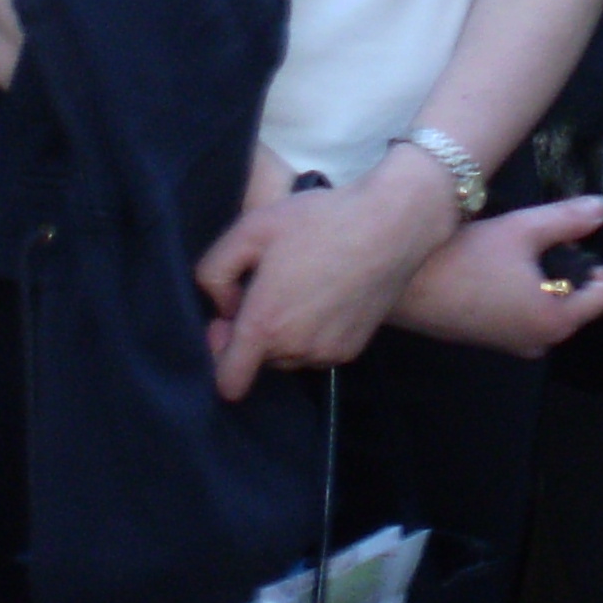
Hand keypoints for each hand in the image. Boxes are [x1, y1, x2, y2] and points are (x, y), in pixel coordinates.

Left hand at [195, 144, 460, 399]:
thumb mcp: (250, 228)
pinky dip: (311, 332)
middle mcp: (295, 348)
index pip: (229, 380)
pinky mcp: (351, 350)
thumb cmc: (318, 221)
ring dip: (283, 333)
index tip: (227, 321)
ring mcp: (327, 352)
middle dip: (253, 331)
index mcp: (265, 324)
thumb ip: (213, 272)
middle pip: (257, 360)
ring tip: (299, 284)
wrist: (389, 226)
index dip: (219, 354)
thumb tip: (223, 306)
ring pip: (287, 356)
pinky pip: (315, 351)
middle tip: (268, 284)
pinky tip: (322, 293)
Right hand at [389, 195, 602, 357]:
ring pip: (549, 305)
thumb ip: (568, 219)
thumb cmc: (466, 256)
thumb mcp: (522, 228)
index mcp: (556, 320)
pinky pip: (524, 314)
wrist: (402, 284)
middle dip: (562, 267)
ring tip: (506, 255)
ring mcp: (514, 345)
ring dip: (538, 278)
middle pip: (578, 299)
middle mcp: (541, 342)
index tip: (557, 239)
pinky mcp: (492, 341)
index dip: (590, 258)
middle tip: (526, 245)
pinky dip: (518, 292)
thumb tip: (602, 208)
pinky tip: (488, 270)